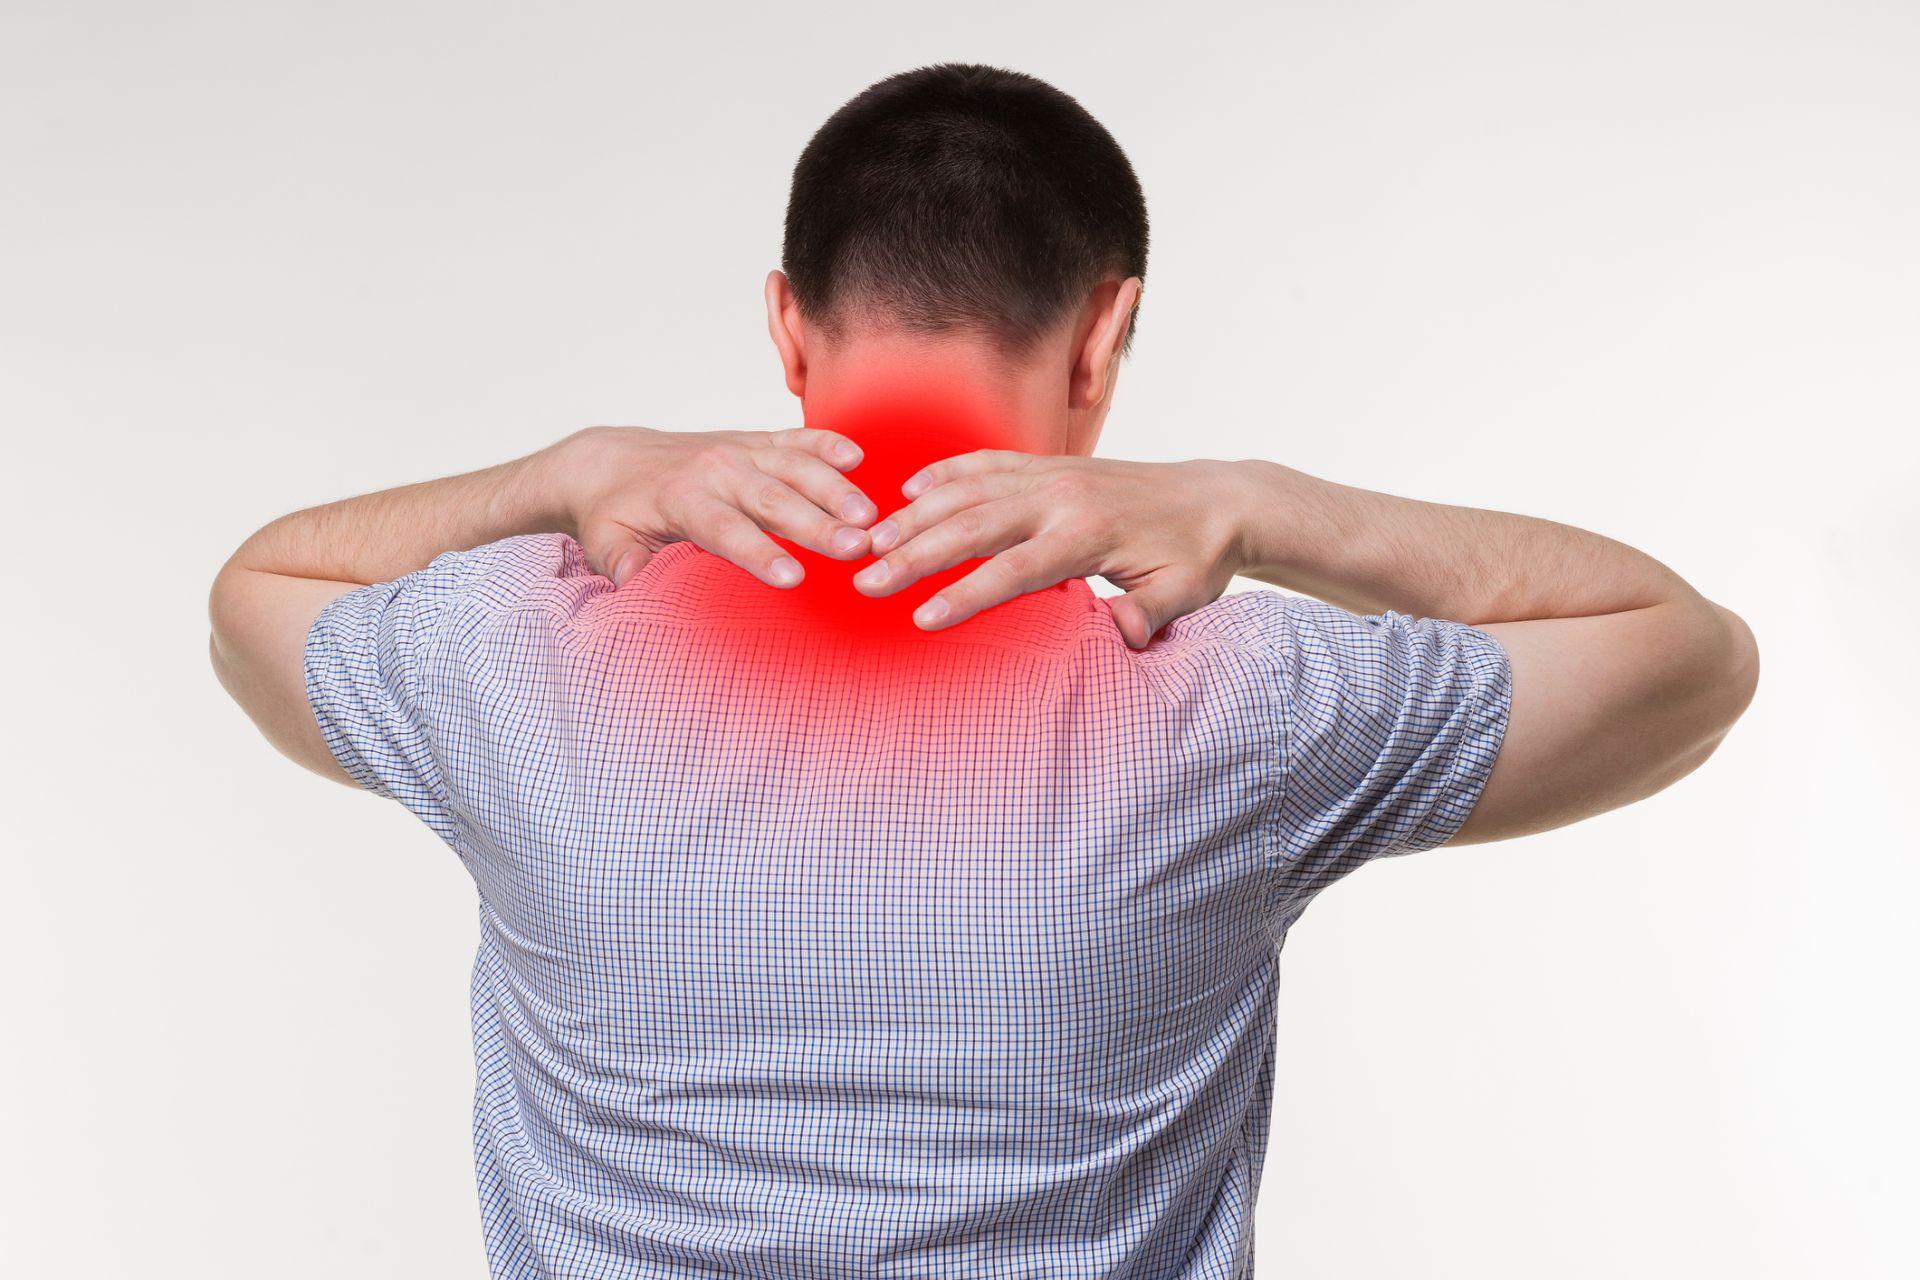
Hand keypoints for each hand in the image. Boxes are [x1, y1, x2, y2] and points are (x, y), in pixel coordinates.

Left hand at [550, 426, 879, 587]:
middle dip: (818, 523)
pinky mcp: (756, 440)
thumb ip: (618, 560)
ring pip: (793, 466)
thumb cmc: (615, 511)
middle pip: (773, 498)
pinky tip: (858, 457)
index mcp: (682, 499)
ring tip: (870, 515)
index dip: (760, 553)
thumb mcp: (604, 539)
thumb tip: (628, 580)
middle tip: (857, 547)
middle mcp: (716, 468)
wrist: (613, 459)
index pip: (726, 529)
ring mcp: (740, 450)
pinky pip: (796, 439)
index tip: (793, 579)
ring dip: (835, 489)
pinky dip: (827, 444)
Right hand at [850, 450, 1254, 647]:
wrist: (1218, 499)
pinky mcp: (1048, 464)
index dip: (964, 594)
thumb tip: (1124, 635)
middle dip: (915, 554)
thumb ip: (1152, 614)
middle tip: (866, 580)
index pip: (1012, 570)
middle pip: (972, 526)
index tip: (920, 618)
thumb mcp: (1185, 592)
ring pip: (968, 490)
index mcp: (1087, 535)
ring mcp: (1050, 475)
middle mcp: (1060, 498)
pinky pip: (985, 463)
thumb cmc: (1197, 555)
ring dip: (914, 514)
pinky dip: (944, 474)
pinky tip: (907, 490)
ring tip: (869, 541)